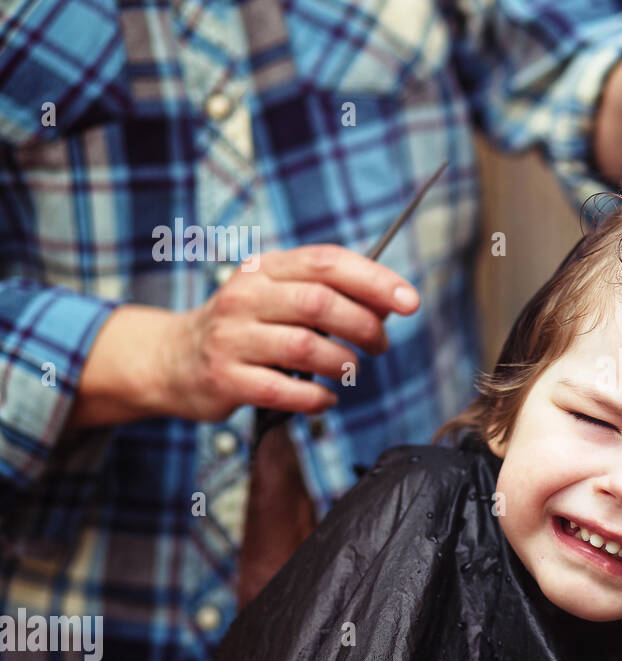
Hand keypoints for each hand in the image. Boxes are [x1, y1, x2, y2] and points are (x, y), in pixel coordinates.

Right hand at [70, 245, 420, 427]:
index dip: (375, 280)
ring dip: (342, 363)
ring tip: (350, 369)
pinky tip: (325, 398)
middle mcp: (245, 296)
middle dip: (364, 326)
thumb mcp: (282, 297)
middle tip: (379, 345)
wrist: (172, 359)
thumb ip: (334, 295)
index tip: (410, 302)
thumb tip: (394, 302)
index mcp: (265, 268)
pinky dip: (316, 398)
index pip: (327, 262)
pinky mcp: (224, 378)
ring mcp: (231, 337)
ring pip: (306, 347)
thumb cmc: (246, 327)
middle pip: (320, 303)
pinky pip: (284, 390)